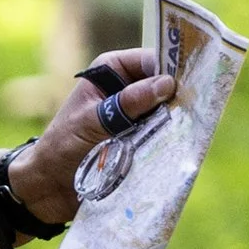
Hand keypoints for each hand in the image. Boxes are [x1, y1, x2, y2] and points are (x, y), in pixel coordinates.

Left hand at [0, 47, 175, 227]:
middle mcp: (126, 87)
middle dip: (178, 97)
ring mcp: (135, 114)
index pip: (151, 60)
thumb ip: (126, 104)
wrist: (49, 187)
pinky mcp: (140, 138)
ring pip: (166, 111)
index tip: (193, 82)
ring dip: (175, 121)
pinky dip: (169, 139)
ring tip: (192, 129)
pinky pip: (162, 134)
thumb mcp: (91, 122)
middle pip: (163, 85)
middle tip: (198, 107)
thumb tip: (166, 84)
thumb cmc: (61, 147)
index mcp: (111, 70)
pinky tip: (182, 145)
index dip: (173, 68)